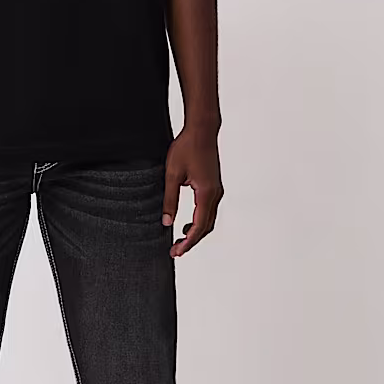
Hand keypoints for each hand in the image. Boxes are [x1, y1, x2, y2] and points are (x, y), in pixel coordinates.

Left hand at [162, 126, 223, 258]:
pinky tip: (187, 223)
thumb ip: (169, 199)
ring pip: (209, 220)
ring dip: (196, 232)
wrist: (202, 130)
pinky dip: (199, 221)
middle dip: (191, 241)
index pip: (198, 227)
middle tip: (176, 251)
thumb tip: (166, 222)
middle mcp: (215, 194)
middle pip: (206, 227)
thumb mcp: (172, 174)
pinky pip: (209, 210)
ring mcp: (217, 190)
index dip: (187, 242)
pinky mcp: (214, 186)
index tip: (176, 252)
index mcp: (206, 193)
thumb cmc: (187, 148)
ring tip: (180, 241)